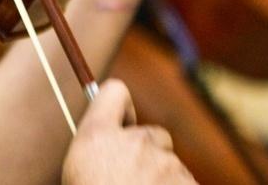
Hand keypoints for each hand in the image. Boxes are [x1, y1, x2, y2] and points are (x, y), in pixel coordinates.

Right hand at [62, 80, 195, 184]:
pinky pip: (185, 184)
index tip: (121, 124)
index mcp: (98, 136)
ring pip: (170, 165)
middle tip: (131, 182)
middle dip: (148, 154)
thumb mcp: (80, 171)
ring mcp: (164, 163)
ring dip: (162, 181)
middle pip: (152, 133)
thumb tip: (111, 141)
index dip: (121, 106)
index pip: (114, 92)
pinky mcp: (187, 184)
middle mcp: (134, 141)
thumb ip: (98, 149)